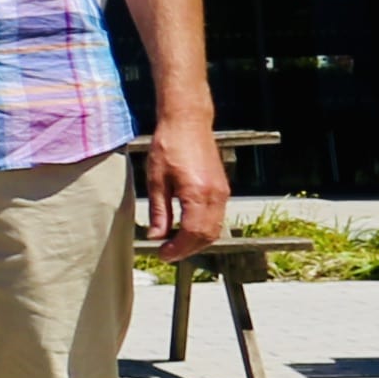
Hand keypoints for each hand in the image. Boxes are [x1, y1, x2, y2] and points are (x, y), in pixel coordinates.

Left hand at [137, 117, 230, 266]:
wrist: (188, 123)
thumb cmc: (169, 146)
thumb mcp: (156, 181)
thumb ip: (158, 211)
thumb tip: (157, 236)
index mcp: (198, 194)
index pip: (192, 233)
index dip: (178, 249)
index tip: (162, 254)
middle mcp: (216, 196)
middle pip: (207, 236)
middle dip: (188, 249)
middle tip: (167, 253)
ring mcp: (222, 193)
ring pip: (215, 229)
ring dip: (197, 241)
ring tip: (174, 244)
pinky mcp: (222, 189)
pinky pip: (217, 218)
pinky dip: (203, 229)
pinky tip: (186, 229)